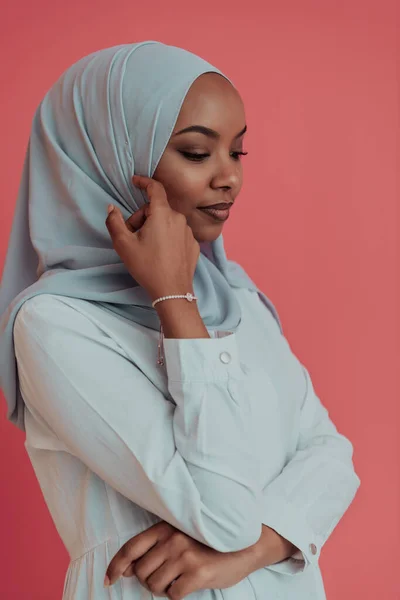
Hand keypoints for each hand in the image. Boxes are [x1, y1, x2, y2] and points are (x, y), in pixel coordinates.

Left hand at [104, 521, 257, 598]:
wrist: (245, 545)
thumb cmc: (209, 541)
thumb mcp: (180, 536)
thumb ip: (155, 547)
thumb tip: (128, 568)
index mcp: (165, 527)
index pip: (131, 547)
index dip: (115, 565)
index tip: (109, 579)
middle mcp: (173, 539)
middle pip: (142, 572)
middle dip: (148, 580)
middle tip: (165, 577)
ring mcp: (185, 555)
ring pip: (155, 585)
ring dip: (163, 588)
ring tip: (179, 578)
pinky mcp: (197, 572)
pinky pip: (172, 594)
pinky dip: (177, 594)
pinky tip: (189, 583)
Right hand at [105, 175, 199, 301]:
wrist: (172, 291)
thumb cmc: (147, 267)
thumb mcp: (124, 245)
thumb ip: (114, 222)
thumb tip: (111, 208)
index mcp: (162, 214)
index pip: (155, 188)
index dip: (143, 182)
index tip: (135, 181)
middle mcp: (179, 219)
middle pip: (157, 209)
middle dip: (142, 218)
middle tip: (132, 237)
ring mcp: (188, 232)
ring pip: (167, 222)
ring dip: (155, 228)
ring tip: (147, 248)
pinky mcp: (194, 244)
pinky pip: (177, 234)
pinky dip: (167, 238)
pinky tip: (160, 254)